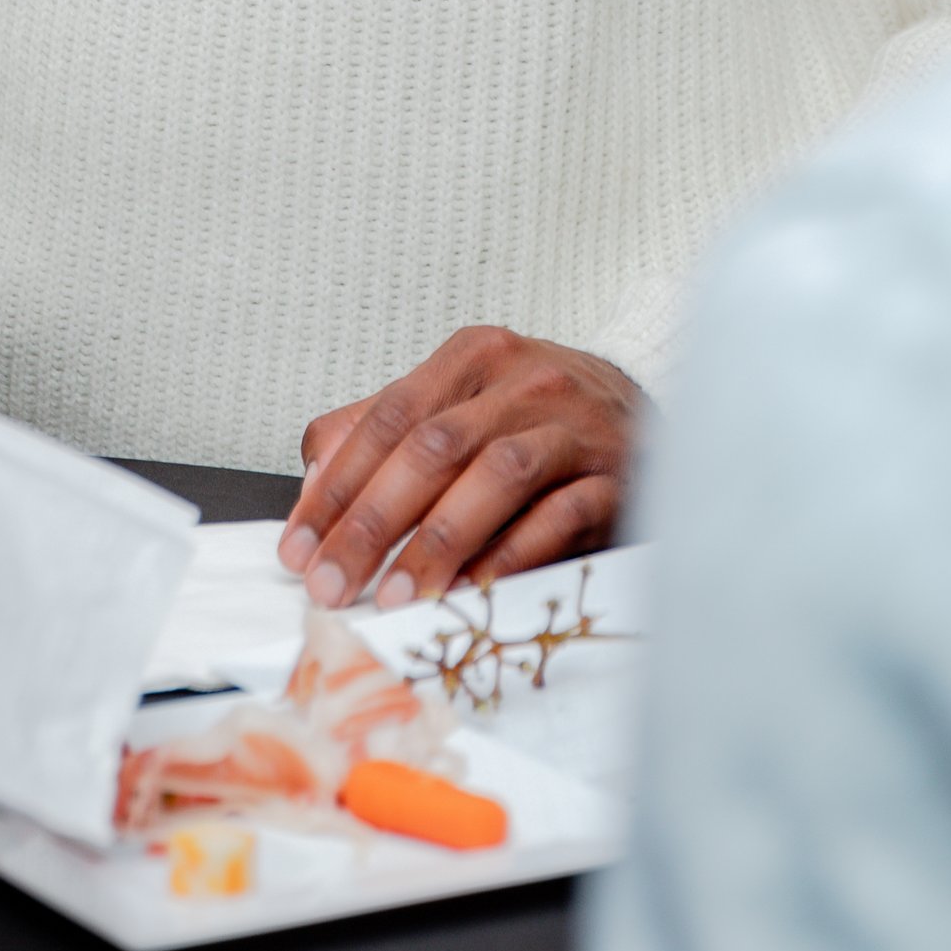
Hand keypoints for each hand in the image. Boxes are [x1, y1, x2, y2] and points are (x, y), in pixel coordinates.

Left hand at [279, 330, 639, 610]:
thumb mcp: (462, 405)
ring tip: (395, 594)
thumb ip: (384, 431)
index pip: (388, 417)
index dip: (336, 485)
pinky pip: (559, 515)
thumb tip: (313, 479)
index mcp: (475, 357)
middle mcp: (524, 382)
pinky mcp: (616, 476)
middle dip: (372, 522)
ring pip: (496, 475)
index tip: (299, 547)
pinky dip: (511, 554)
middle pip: (434, 446)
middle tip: (332, 584)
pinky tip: (471, 591)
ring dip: (438, 540)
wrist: (652, 420)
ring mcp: (574, 427)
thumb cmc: (539, 421)